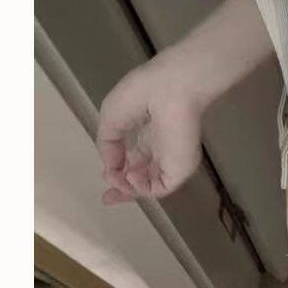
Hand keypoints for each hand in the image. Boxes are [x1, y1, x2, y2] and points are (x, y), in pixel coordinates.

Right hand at [96, 53, 204, 204]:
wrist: (169, 89)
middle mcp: (163, 146)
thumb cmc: (140, 95)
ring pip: (152, 184)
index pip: (137, 158)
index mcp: (150, 131)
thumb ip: (108, 146)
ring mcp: (173, 157)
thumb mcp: (111, 119)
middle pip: (144, 175)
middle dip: (124, 188)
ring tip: (116, 180)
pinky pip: (162, 187)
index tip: (105, 176)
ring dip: (130, 189)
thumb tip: (111, 168)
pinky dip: (142, 188)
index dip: (119, 169)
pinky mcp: (182, 166)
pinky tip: (131, 176)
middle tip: (107, 197)